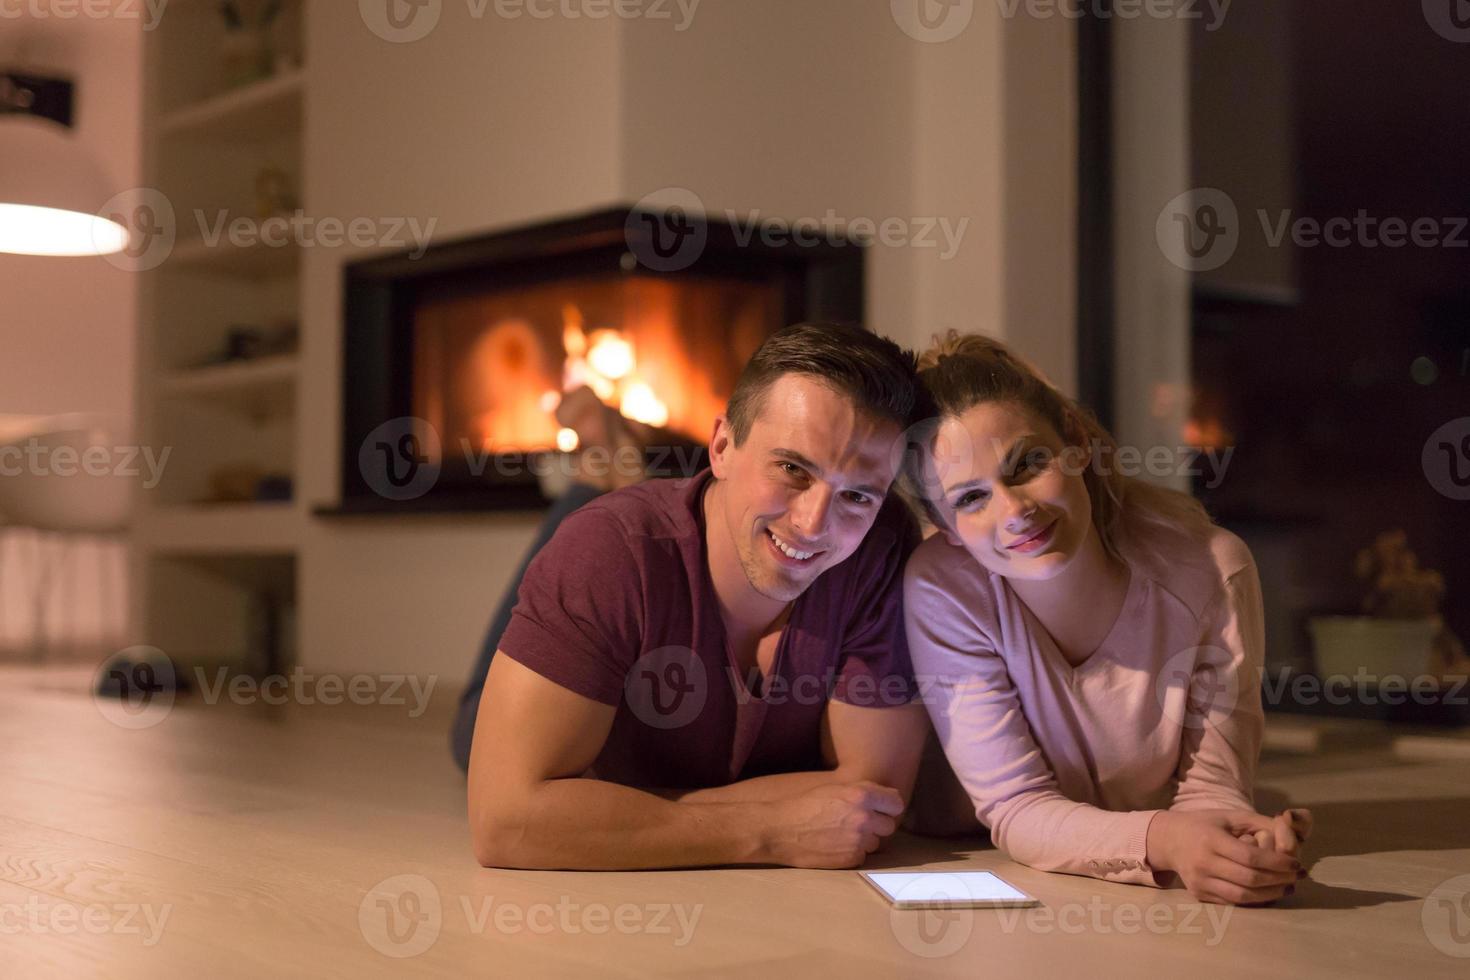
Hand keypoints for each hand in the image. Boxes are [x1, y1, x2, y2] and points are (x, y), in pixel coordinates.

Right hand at [762, 781, 904, 868]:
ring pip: (876, 842)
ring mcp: (859, 840)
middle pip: (889, 825)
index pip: (896, 803)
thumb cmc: (804, 805)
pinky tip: (835, 845)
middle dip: (877, 824)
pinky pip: (863, 856)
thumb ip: (863, 792)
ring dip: (865, 840)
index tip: (881, 809)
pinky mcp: (851, 859)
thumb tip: (887, 799)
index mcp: (861, 795)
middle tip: (859, 823)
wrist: (780, 830)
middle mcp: (864, 817)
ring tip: (843, 834)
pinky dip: (853, 852)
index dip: (888, 806)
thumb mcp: (835, 788)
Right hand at [1148, 810, 1303, 904]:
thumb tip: (1290, 833)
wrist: (1169, 840)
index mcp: (1211, 839)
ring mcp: (1199, 882)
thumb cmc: (1204, 825)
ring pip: (1242, 896)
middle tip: (1295, 876)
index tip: (1295, 863)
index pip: (1249, 857)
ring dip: (1270, 894)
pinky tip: (1268, 892)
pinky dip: (1254, 900)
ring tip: (1286, 887)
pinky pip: (1232, 902)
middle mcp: (1203, 863)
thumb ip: (1260, 822)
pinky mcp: (1199, 894)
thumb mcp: (1230, 816)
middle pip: (1249, 879)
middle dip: (1278, 880)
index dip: (1276, 862)